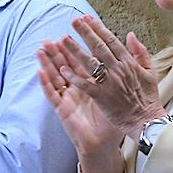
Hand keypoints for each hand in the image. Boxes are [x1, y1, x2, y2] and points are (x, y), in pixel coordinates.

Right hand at [37, 46, 124, 172]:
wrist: (106, 143)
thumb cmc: (115, 120)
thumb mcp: (124, 93)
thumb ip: (129, 69)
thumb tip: (132, 49)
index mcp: (93, 83)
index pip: (85, 59)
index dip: (81, 44)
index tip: (76, 29)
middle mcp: (78, 88)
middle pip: (67, 65)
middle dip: (60, 50)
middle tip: (53, 35)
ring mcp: (68, 98)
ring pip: (56, 76)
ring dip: (48, 62)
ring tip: (40, 49)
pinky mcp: (63, 109)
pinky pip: (53, 95)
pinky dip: (46, 83)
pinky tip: (40, 72)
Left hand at [51, 16, 163, 135]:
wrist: (146, 121)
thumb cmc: (148, 98)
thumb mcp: (150, 72)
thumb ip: (141, 52)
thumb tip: (131, 35)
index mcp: (129, 63)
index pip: (111, 41)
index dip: (98, 28)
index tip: (87, 18)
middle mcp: (118, 70)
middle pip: (98, 48)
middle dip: (85, 33)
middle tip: (73, 21)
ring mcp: (109, 83)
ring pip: (90, 63)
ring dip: (75, 50)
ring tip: (63, 39)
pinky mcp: (102, 97)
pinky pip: (85, 84)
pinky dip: (74, 77)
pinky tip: (62, 69)